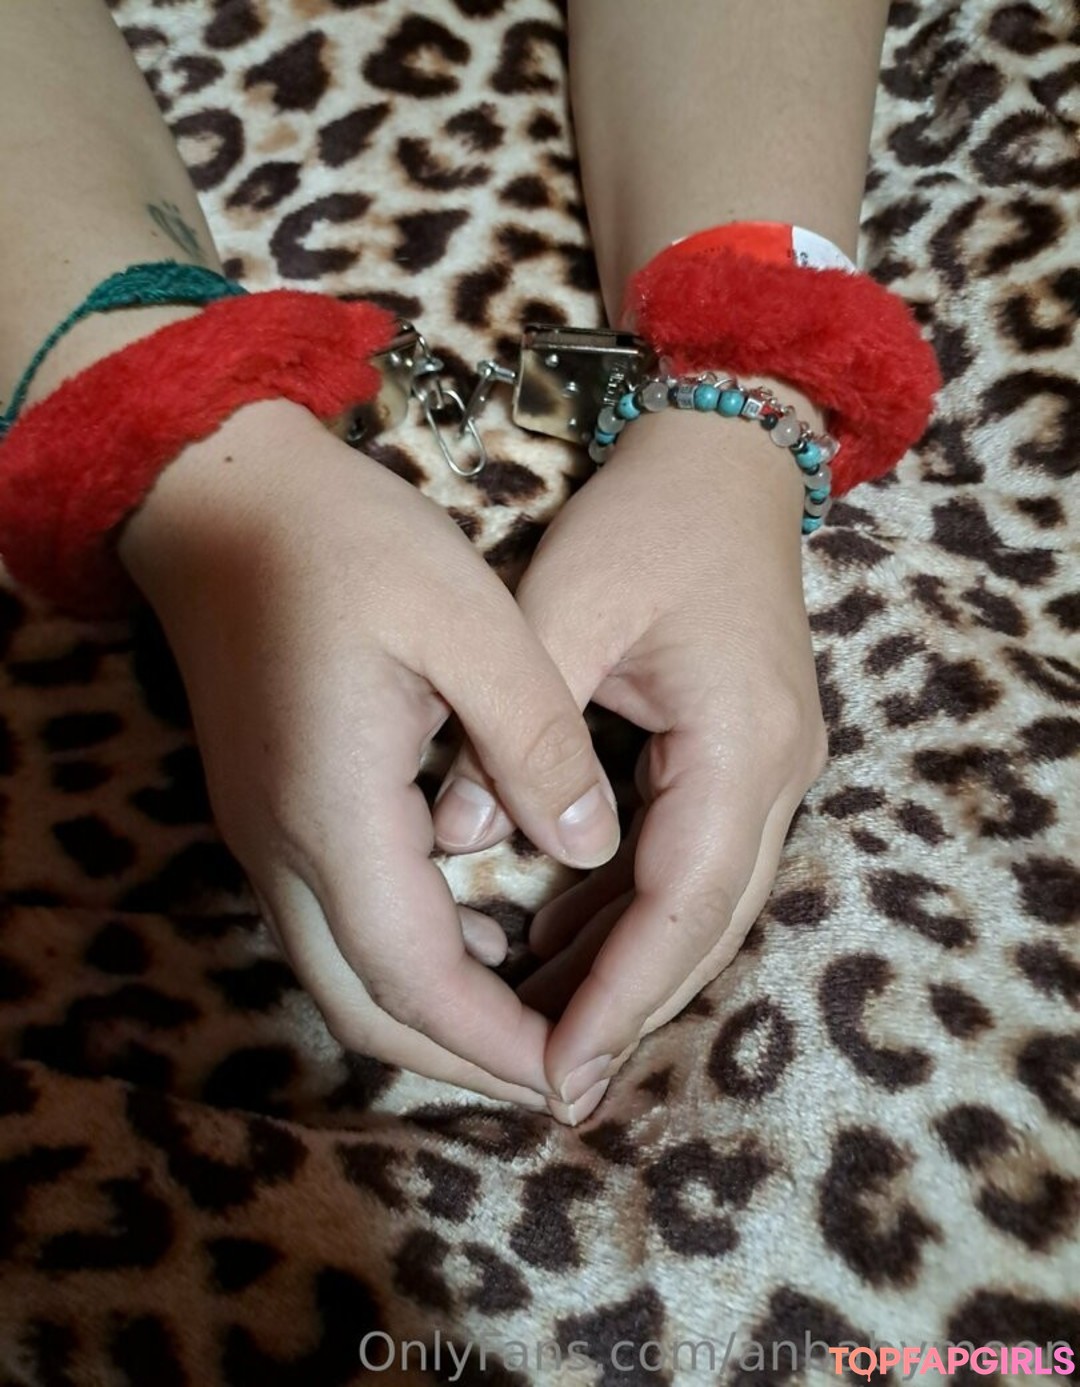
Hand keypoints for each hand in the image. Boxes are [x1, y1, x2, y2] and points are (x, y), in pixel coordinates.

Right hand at [119, 400, 619, 1110]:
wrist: (223, 501)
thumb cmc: (347, 542)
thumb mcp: (467, 618)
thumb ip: (535, 739)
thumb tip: (588, 845)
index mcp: (335, 810)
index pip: (415, 978)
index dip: (496, 1040)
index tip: (574, 1066)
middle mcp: (284, 847)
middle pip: (365, 1009)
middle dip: (464, 1058)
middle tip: (560, 1069)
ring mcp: (263, 835)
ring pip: (344, 975)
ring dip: (434, 1014)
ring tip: (533, 1012)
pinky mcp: (267, 812)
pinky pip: (334, 925)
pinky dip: (406, 958)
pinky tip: (479, 928)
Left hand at [434, 406, 826, 1120]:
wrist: (725, 459)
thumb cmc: (649, 518)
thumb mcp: (569, 602)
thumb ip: (517, 726)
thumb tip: (461, 840)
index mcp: (742, 743)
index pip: (683, 904)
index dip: (621, 996)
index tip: (560, 1073)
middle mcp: (775, 773)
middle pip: (707, 925)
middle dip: (631, 1007)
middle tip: (555, 1089)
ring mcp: (769, 768)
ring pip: (702, 903)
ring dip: (629, 966)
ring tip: (547, 1031)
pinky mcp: (741, 757)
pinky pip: (689, 859)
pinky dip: (631, 909)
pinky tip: (566, 938)